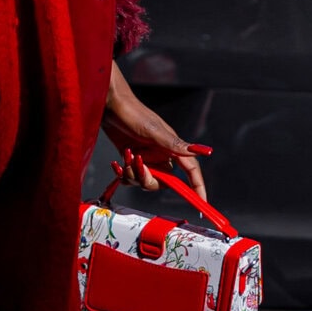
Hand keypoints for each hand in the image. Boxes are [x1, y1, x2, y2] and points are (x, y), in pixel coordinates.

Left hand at [102, 61, 207, 199]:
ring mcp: (147, 158)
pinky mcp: (132, 159)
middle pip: (164, 182)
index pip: (191, 172)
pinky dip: (124, 174)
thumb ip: (175, 145)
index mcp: (173, 149)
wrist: (109, 106)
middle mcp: (162, 155)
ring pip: (145, 182)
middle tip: (137, 166)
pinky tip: (117, 164)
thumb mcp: (155, 131)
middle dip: (148, 180)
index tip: (202, 203)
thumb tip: (202, 150)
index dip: (198, 187)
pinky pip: (131, 178)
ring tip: (125, 158)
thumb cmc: (134, 114)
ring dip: (133, 175)